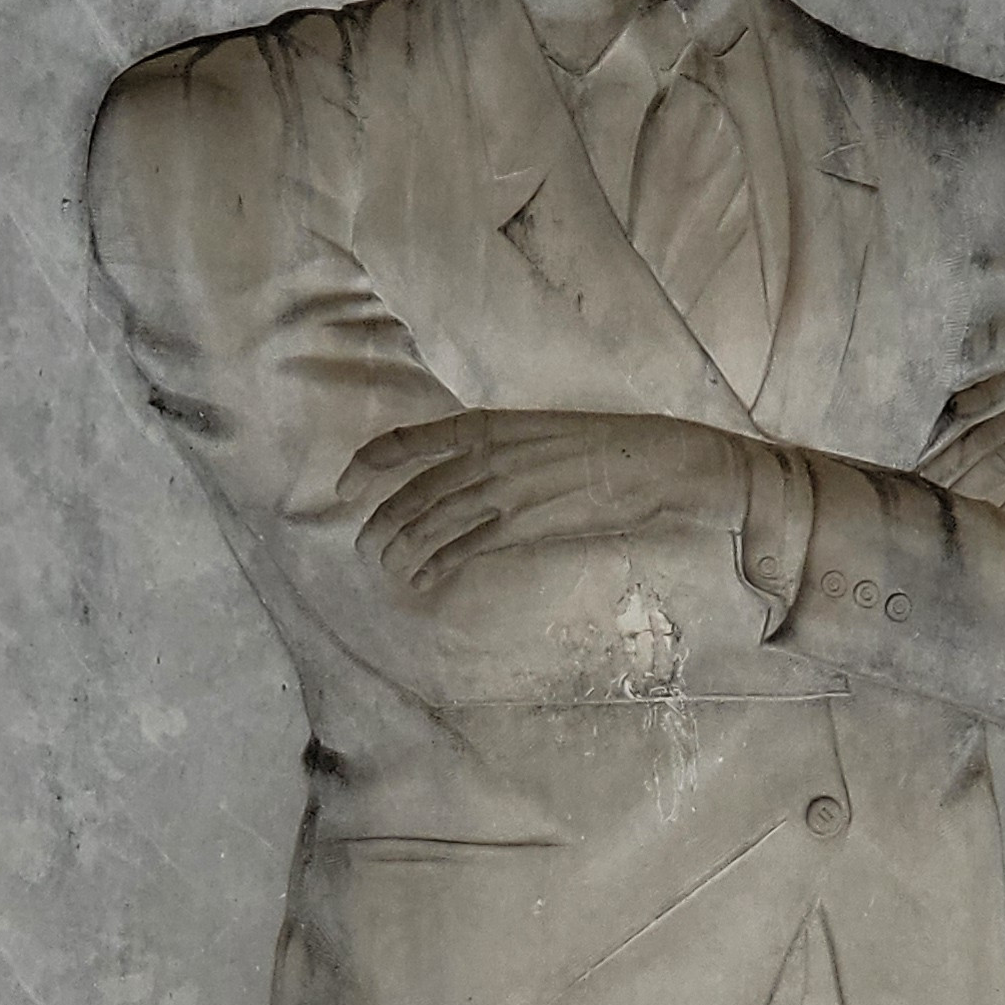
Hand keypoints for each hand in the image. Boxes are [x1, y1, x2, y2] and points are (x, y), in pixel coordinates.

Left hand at [346, 410, 748, 593]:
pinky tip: (422, 580)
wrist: (659, 461)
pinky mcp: (526, 524)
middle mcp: (490, 453)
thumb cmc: (612, 447)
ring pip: (433, 521)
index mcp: (492, 424)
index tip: (345, 484)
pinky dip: (436, 565)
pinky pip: (465, 547)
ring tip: (386, 566)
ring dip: (402, 548)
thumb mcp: (544, 433)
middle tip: (363, 543)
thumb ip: (504, 451)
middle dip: (381, 519)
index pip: (412, 440)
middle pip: (415, 489)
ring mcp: (506, 489)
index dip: (370, 462)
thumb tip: (472, 474)